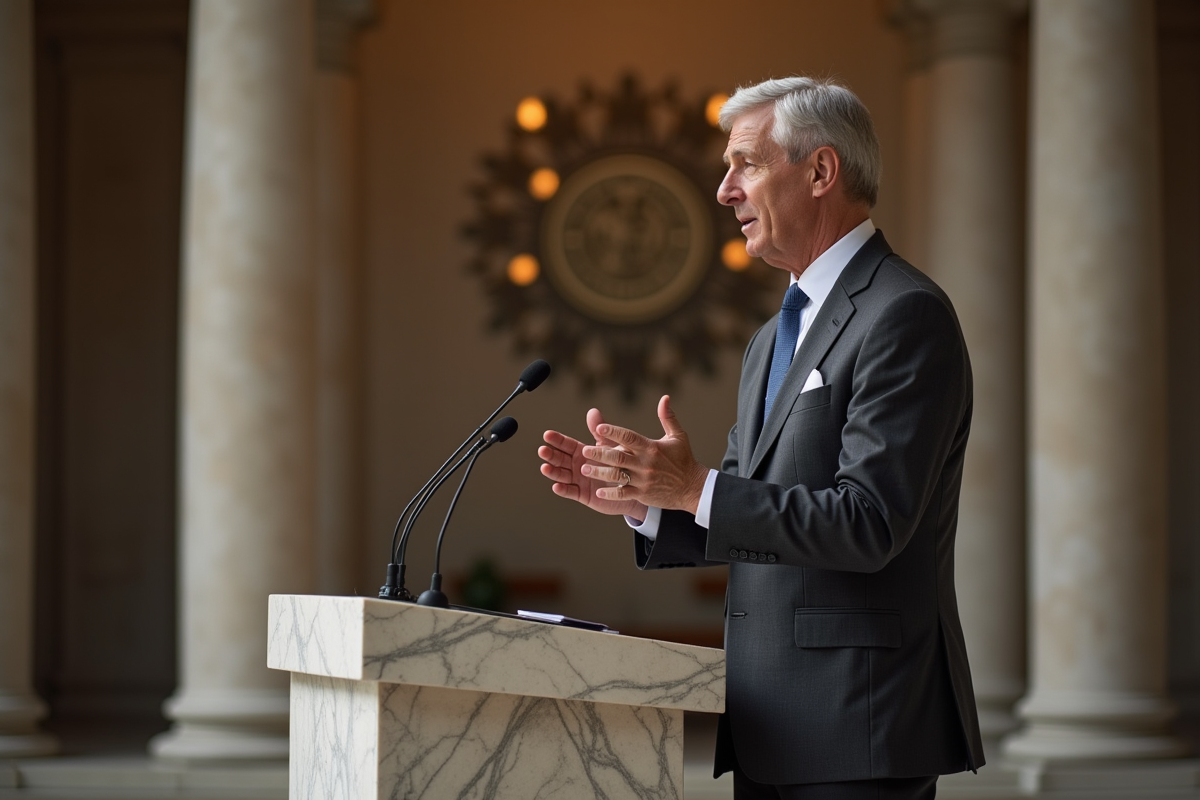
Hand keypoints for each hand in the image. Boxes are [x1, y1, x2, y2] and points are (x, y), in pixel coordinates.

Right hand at [539, 408, 648, 518]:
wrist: (630, 485)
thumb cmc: (619, 463)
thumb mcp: (608, 444)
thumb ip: (599, 430)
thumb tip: (593, 411)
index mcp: (581, 452)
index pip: (566, 445)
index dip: (557, 440)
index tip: (547, 434)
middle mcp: (576, 466)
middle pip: (560, 459)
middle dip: (550, 455)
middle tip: (542, 450)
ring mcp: (578, 480)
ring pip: (562, 475)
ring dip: (552, 472)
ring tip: (545, 467)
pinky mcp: (582, 494)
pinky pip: (571, 492)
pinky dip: (563, 490)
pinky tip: (556, 486)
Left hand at [580, 395, 708, 514]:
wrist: (693, 487)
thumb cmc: (684, 459)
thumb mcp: (678, 436)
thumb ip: (668, 417)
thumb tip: (665, 397)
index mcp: (651, 447)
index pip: (629, 437)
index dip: (614, 432)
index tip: (598, 428)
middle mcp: (645, 463)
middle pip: (618, 457)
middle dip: (600, 453)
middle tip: (584, 450)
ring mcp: (643, 480)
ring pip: (617, 475)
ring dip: (600, 472)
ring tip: (584, 469)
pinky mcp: (643, 494)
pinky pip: (624, 493)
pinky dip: (611, 493)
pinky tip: (599, 491)